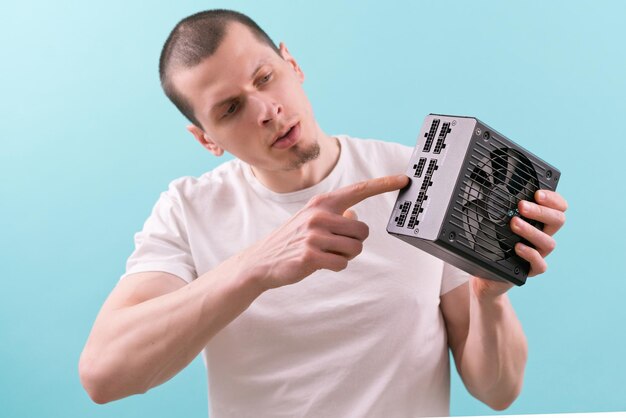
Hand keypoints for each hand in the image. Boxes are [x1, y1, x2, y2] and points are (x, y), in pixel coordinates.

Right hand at [244, 175, 408, 289]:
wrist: (262, 261)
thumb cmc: (293, 240)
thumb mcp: (312, 220)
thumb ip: (336, 215)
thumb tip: (355, 216)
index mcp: (322, 203)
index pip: (359, 190)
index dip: (383, 184)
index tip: (404, 179)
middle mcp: (319, 215)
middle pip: (363, 230)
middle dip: (355, 242)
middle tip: (335, 246)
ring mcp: (314, 235)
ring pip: (355, 249)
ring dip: (345, 256)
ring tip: (325, 254)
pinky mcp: (311, 255)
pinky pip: (342, 264)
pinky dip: (336, 266)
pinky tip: (319, 264)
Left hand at [471, 189, 567, 298]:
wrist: (485, 273)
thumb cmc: (494, 244)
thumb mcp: (497, 223)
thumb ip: (503, 209)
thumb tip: (494, 190)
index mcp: (539, 222)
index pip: (558, 207)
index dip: (553, 199)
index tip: (537, 193)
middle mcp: (542, 236)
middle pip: (558, 221)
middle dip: (541, 211)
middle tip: (522, 206)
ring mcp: (538, 254)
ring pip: (548, 242)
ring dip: (531, 230)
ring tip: (514, 223)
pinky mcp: (530, 270)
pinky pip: (540, 264)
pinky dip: (530, 254)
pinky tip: (518, 247)